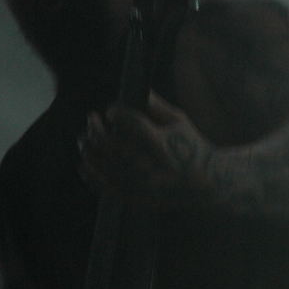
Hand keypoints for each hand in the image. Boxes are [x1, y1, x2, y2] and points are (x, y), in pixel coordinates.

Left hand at [78, 91, 213, 209]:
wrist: (205, 184)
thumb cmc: (191, 146)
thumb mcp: (180, 121)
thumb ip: (157, 106)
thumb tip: (137, 90)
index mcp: (162, 144)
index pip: (133, 124)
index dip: (117, 114)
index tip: (111, 111)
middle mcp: (150, 166)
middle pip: (112, 145)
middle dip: (96, 130)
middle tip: (91, 119)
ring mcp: (142, 185)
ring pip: (105, 167)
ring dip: (89, 150)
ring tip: (84, 139)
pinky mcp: (138, 198)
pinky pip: (107, 188)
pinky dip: (91, 176)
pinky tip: (83, 164)